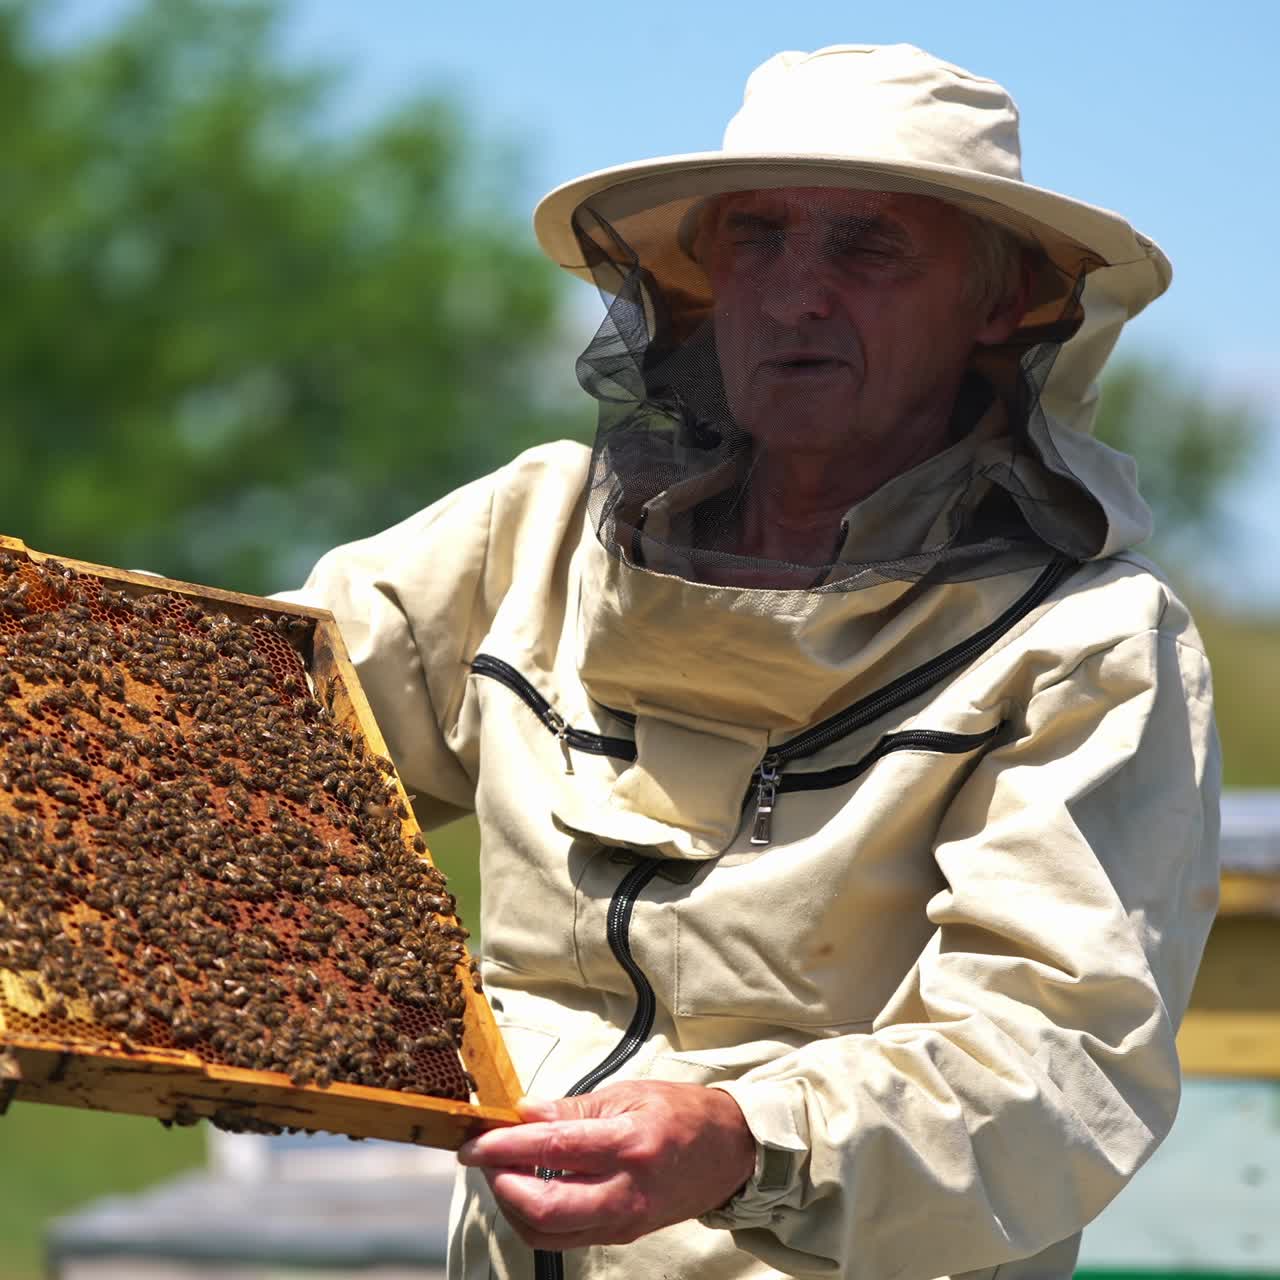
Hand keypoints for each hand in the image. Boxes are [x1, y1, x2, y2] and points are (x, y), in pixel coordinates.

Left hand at [457, 1080, 755, 1248]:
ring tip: (505, 1172)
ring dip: (513, 1205)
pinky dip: (536, 1218)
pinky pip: (565, 1237)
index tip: (474, 1142)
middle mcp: (625, 1190)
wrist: (730, 1153)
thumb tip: (524, 1114)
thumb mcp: (630, 1094)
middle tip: (485, 1159)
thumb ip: (574, 1108)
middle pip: (544, 1206)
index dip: (504, 1146)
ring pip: (548, 1231)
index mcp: (629, 1143)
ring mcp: (623, 1221)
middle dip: (501, 1183)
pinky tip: (531, 1189)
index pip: (552, 1146)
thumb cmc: (681, 1113)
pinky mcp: (622, 1236)